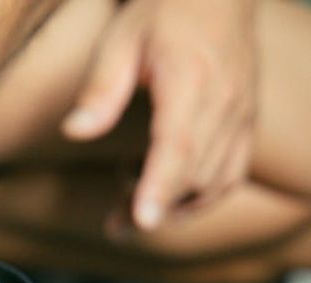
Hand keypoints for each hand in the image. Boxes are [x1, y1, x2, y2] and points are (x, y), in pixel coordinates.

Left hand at [62, 0, 256, 229]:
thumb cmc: (163, 12)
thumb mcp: (120, 40)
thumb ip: (100, 89)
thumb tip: (74, 131)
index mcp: (191, 80)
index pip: (177, 145)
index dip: (159, 187)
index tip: (142, 221)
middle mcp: (224, 102)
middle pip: (194, 174)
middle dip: (155, 208)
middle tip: (114, 224)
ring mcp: (240, 115)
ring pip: (215, 181)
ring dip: (175, 206)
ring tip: (130, 205)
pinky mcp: (244, 123)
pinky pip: (230, 174)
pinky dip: (199, 195)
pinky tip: (163, 192)